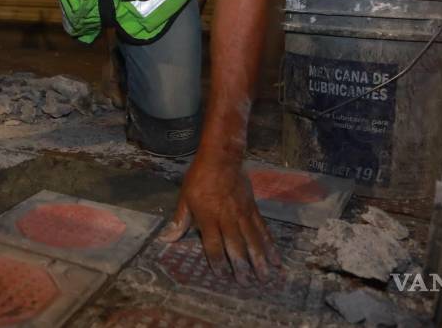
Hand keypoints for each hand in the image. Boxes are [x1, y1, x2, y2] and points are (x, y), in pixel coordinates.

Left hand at [159, 154, 280, 284]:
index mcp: (208, 217)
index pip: (213, 244)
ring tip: (265, 277)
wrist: (221, 158)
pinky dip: (269, 244)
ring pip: (252, 240)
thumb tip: (166, 239)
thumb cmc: (199, 178)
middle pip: (235, 245)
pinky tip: (275, 257)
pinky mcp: (252, 208)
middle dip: (241, 266)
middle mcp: (227, 218)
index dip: (217, 261)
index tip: (222, 276)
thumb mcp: (185, 198)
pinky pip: (262, 229)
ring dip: (259, 259)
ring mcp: (242, 214)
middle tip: (247, 284)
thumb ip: (180, 220)